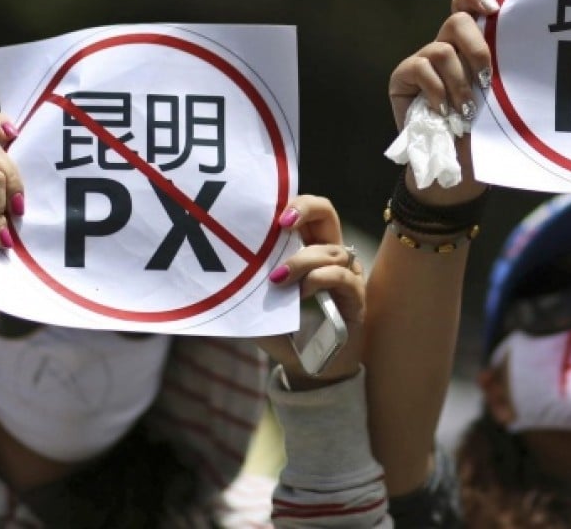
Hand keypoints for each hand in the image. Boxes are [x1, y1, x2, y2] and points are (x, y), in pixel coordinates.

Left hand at [256, 195, 364, 389]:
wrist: (308, 367)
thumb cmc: (285, 331)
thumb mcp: (260, 305)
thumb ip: (248, 287)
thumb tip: (214, 276)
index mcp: (308, 249)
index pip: (307, 213)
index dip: (295, 204)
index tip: (273, 217)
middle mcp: (330, 256)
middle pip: (327, 213)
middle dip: (306, 208)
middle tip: (283, 223)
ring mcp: (347, 275)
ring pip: (331, 250)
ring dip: (302, 261)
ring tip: (279, 280)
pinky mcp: (356, 298)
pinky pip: (342, 277)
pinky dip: (320, 279)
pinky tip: (302, 293)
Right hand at [388, 0, 498, 202]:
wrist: (456, 165)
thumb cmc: (482, 132)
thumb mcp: (498, 98)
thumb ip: (501, 72)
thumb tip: (521, 49)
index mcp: (469, 46)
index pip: (467, 6)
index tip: (496, 9)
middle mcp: (446, 47)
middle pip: (457, 20)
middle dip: (476, 47)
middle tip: (487, 78)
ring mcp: (423, 60)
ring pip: (441, 50)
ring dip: (458, 82)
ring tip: (466, 109)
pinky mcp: (403, 77)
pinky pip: (420, 68)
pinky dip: (436, 90)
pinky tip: (444, 112)